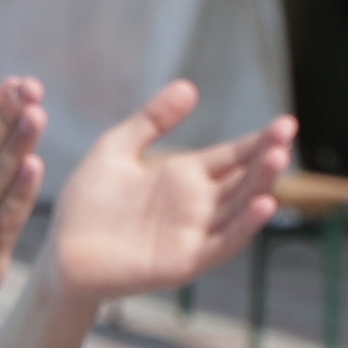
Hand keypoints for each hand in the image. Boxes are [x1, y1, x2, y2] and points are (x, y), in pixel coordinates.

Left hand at [49, 82, 296, 307]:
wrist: (62, 253)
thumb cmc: (87, 204)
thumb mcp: (116, 150)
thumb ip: (150, 121)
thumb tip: (188, 86)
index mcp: (185, 176)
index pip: (233, 155)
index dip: (258, 140)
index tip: (285, 122)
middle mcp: (197, 204)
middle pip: (244, 179)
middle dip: (267, 157)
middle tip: (286, 133)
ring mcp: (194, 233)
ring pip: (239, 207)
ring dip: (261, 185)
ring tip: (277, 158)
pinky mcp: (185, 261)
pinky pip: (222, 244)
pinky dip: (244, 227)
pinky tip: (262, 205)